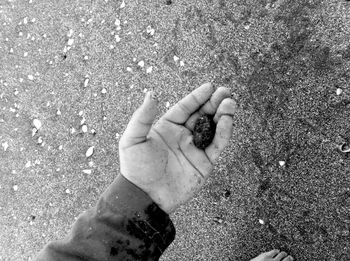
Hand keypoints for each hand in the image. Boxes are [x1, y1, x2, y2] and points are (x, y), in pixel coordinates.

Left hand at [119, 82, 236, 213]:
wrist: (144, 196)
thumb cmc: (135, 168)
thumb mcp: (132, 139)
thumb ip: (142, 117)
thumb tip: (151, 94)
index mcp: (167, 127)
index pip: (185, 108)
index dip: (197, 96)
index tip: (209, 86)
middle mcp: (183, 136)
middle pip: (202, 114)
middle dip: (214, 102)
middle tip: (225, 92)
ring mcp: (195, 149)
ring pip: (213, 128)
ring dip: (223, 114)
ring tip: (230, 103)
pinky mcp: (204, 163)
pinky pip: (216, 145)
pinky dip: (224, 133)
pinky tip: (227, 121)